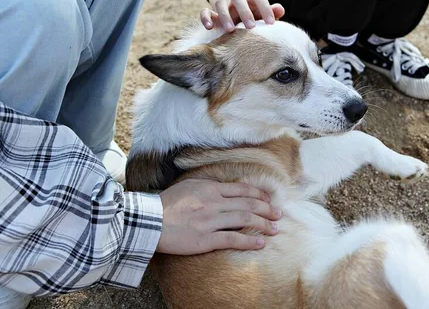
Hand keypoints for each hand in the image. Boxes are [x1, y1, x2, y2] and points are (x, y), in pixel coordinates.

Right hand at [157, 179, 281, 254]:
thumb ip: (209, 186)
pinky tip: (260, 244)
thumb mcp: (189, 186)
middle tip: (279, 214)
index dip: (259, 195)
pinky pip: (232, 240)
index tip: (269, 200)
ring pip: (244, 220)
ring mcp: (210, 221)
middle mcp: (213, 202)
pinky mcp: (204, 240)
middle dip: (267, 209)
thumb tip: (227, 188)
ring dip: (263, 224)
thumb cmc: (166, 203)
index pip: (242, 190)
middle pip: (248, 204)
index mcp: (210, 188)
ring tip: (275, 229)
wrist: (147, 221)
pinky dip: (248, 242)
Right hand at [201, 0, 284, 32]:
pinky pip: (205, 12)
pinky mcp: (212, 14)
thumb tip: (280, 9)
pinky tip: (209, 27)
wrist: (235, 16)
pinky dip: (206, 18)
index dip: (265, 8)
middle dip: (245, 12)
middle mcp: (236, 1)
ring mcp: (223, 6)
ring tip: (230, 30)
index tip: (271, 23)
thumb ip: (272, 13)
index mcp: (251, 0)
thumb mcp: (263, 16)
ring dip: (225, 16)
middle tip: (251, 27)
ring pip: (220, 3)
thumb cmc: (254, 19)